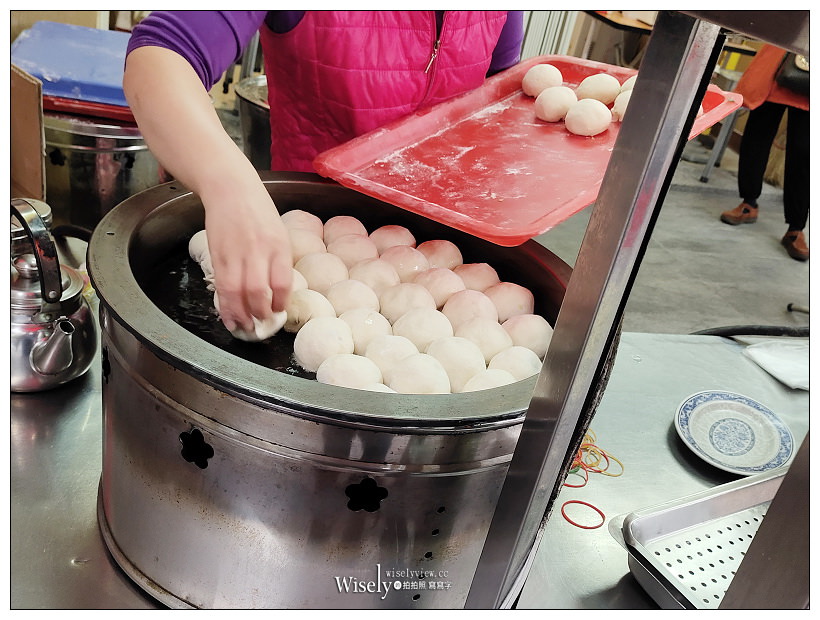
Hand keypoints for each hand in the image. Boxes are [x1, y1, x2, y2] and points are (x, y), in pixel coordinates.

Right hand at [202, 180, 292, 333]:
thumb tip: (277, 291)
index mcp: (278, 245)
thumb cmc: (258, 210)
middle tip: (262, 324)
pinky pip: (221, 287)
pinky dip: (225, 306)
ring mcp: (235, 254)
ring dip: (240, 315)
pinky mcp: (217, 255)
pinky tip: (229, 316)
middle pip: (258, 292)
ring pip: (237, 293)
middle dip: (260, 315)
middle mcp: (257, 251)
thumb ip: (278, 259)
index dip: (280, 303)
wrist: (229, 188)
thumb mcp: (278, 232)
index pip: (282, 283)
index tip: (278, 312)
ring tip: (245, 326)